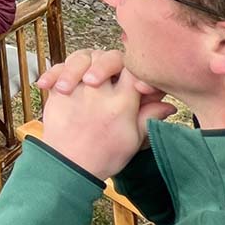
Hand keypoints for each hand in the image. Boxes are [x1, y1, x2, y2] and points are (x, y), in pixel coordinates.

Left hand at [40, 66, 175, 180]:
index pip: (134, 70)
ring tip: (88, 77)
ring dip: (85, 62)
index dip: (137, 68)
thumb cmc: (103, 156)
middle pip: (108, 57)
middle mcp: (98, 93)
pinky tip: (63, 79)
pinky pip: (58, 69)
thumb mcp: (133, 140)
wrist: (68, 167)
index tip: (137, 79)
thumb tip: (168, 105)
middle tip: (108, 76)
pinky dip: (60, 70)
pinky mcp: (57, 93)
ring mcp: (76, 90)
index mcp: (121, 104)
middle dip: (110, 60)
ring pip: (81, 57)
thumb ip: (148, 118)